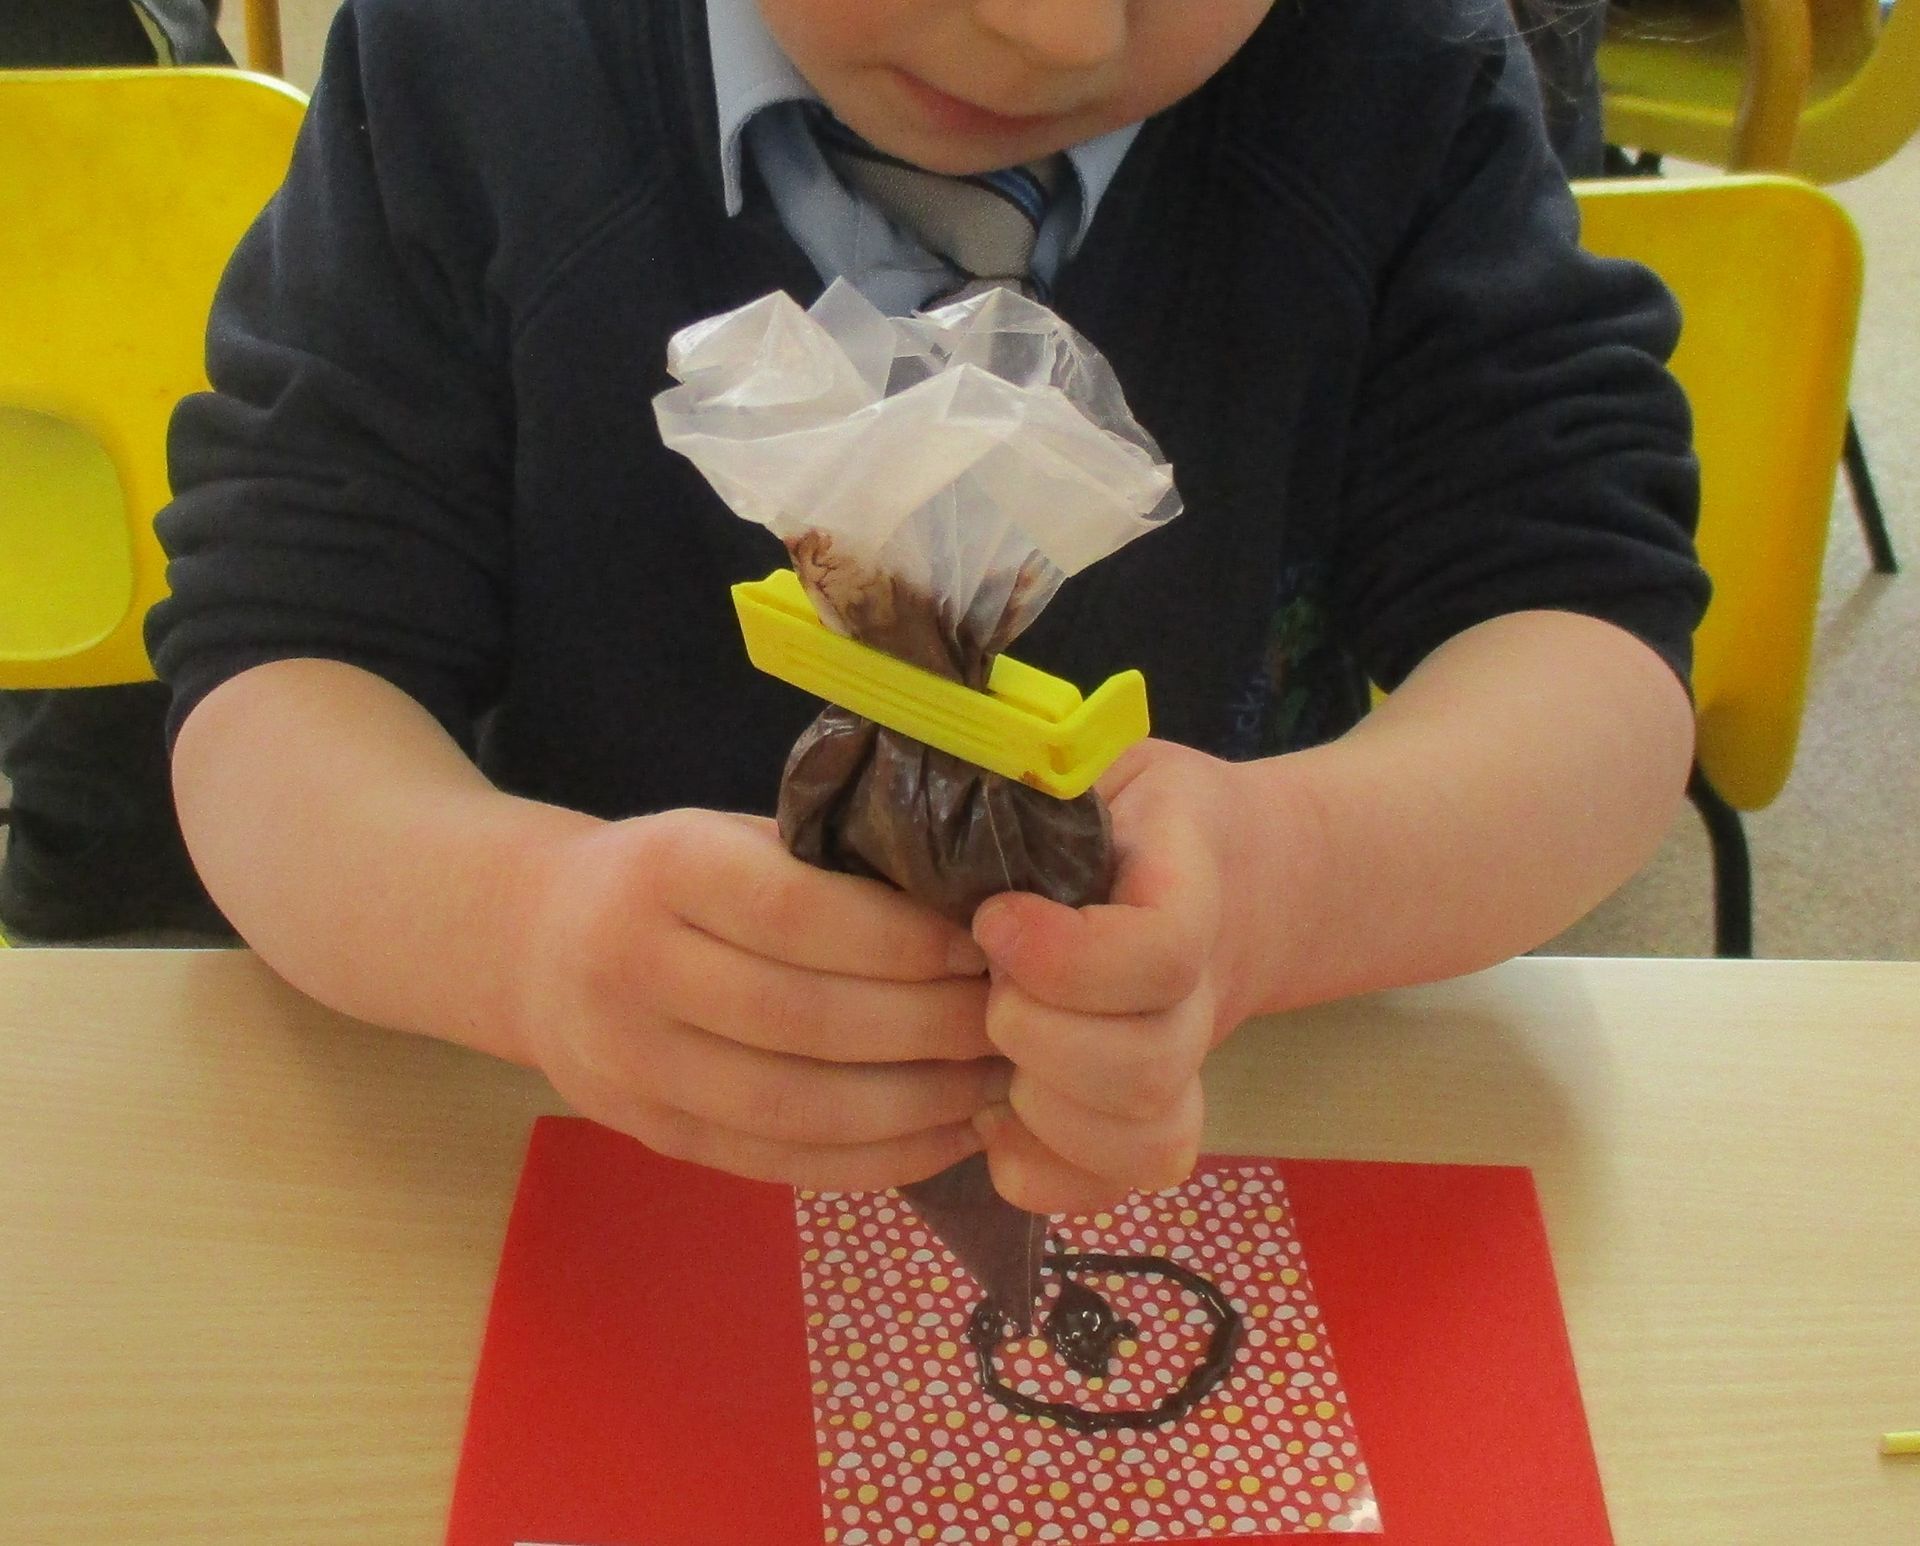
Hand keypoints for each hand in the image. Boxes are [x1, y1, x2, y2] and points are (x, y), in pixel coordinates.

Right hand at [509, 808, 1002, 1191]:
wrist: (534, 946)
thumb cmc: (667, 878)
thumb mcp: (728, 836)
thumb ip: (825, 868)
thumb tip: (975, 909)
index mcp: (664, 871)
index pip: (793, 914)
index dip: (899, 940)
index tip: (981, 946)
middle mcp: (634, 971)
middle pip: (802, 1021)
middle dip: (927, 1029)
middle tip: (1011, 1022)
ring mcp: (634, 1068)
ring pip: (793, 1109)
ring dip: (915, 1107)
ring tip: (994, 1088)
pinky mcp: (653, 1137)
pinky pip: (777, 1165)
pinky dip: (872, 1162)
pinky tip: (944, 1139)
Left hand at [970, 740, 1275, 1214]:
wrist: (1234, 874)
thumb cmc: (1134, 812)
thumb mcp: (1095, 764)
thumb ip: (1039, 777)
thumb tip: (943, 787)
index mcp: (1191, 889)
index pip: (1163, 950)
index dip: (1068, 955)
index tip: (996, 917)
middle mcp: (1201, 994)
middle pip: (1147, 1066)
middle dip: (1038, 1033)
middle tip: (987, 982)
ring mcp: (1181, 1066)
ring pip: (1142, 1136)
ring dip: (1042, 1107)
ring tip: (989, 1050)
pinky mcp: (1145, 1120)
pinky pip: (1108, 1187)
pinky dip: (1039, 1170)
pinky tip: (991, 1114)